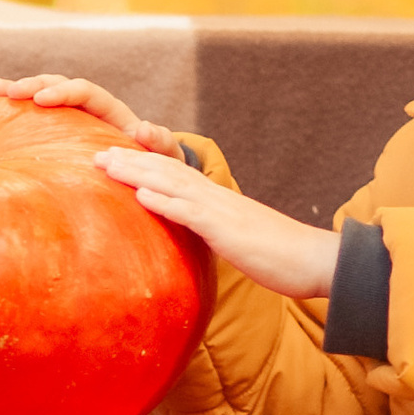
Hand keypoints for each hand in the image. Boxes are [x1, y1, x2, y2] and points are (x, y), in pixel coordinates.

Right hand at [0, 73, 186, 161]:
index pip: (84, 91)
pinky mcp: (57, 131)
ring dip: (18, 90)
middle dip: (34, 85)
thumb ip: (160, 142)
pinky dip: (15, 110)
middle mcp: (87, 107)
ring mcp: (70, 118)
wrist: (147, 173)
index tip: (41, 101)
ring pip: (42, 94)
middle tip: (9, 92)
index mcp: (110, 110)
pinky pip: (34, 116)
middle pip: (58, 84)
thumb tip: (144, 128)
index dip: (62, 92)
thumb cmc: (156, 163)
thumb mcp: (164, 155)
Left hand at [94, 146, 341, 300]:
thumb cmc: (281, 257)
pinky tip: (140, 195)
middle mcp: (217, 199)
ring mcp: (222, 212)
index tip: (115, 158)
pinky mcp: (227, 231)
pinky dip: (165, 203)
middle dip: (130, 161)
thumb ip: (216, 236)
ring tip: (105, 163)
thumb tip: (197, 242)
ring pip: (172, 184)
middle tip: (94, 152)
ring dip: (136, 172)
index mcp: (218, 202)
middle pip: (167, 171)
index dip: (144, 165)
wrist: (319, 262)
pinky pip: (192, 214)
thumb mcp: (239, 243)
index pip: (175, 175)